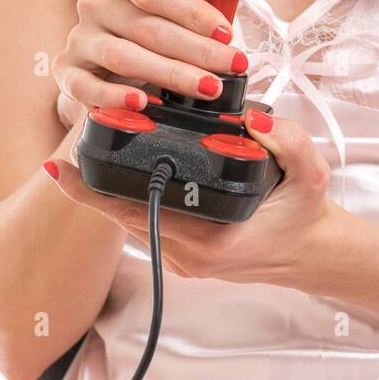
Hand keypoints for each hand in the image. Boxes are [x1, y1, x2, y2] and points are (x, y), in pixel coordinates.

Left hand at [43, 107, 340, 289]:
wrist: (315, 253)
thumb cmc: (307, 213)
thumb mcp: (312, 174)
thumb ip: (288, 141)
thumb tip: (253, 119)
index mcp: (213, 239)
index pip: (140, 211)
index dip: (97, 191)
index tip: (63, 168)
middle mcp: (190, 256)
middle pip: (124, 217)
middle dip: (92, 187)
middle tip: (64, 152)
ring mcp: (184, 260)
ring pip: (132, 223)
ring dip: (108, 193)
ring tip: (85, 156)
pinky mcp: (184, 256)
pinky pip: (147, 226)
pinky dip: (129, 201)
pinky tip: (121, 174)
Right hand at [51, 0, 261, 121]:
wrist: (116, 52)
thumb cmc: (160, 20)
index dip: (192, 11)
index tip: (227, 32)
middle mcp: (97, 2)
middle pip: (147, 27)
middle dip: (196, 50)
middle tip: (231, 66)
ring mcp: (80, 37)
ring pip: (123, 57)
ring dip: (170, 75)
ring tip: (207, 88)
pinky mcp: (68, 71)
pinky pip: (85, 86)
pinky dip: (114, 96)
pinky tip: (141, 103)